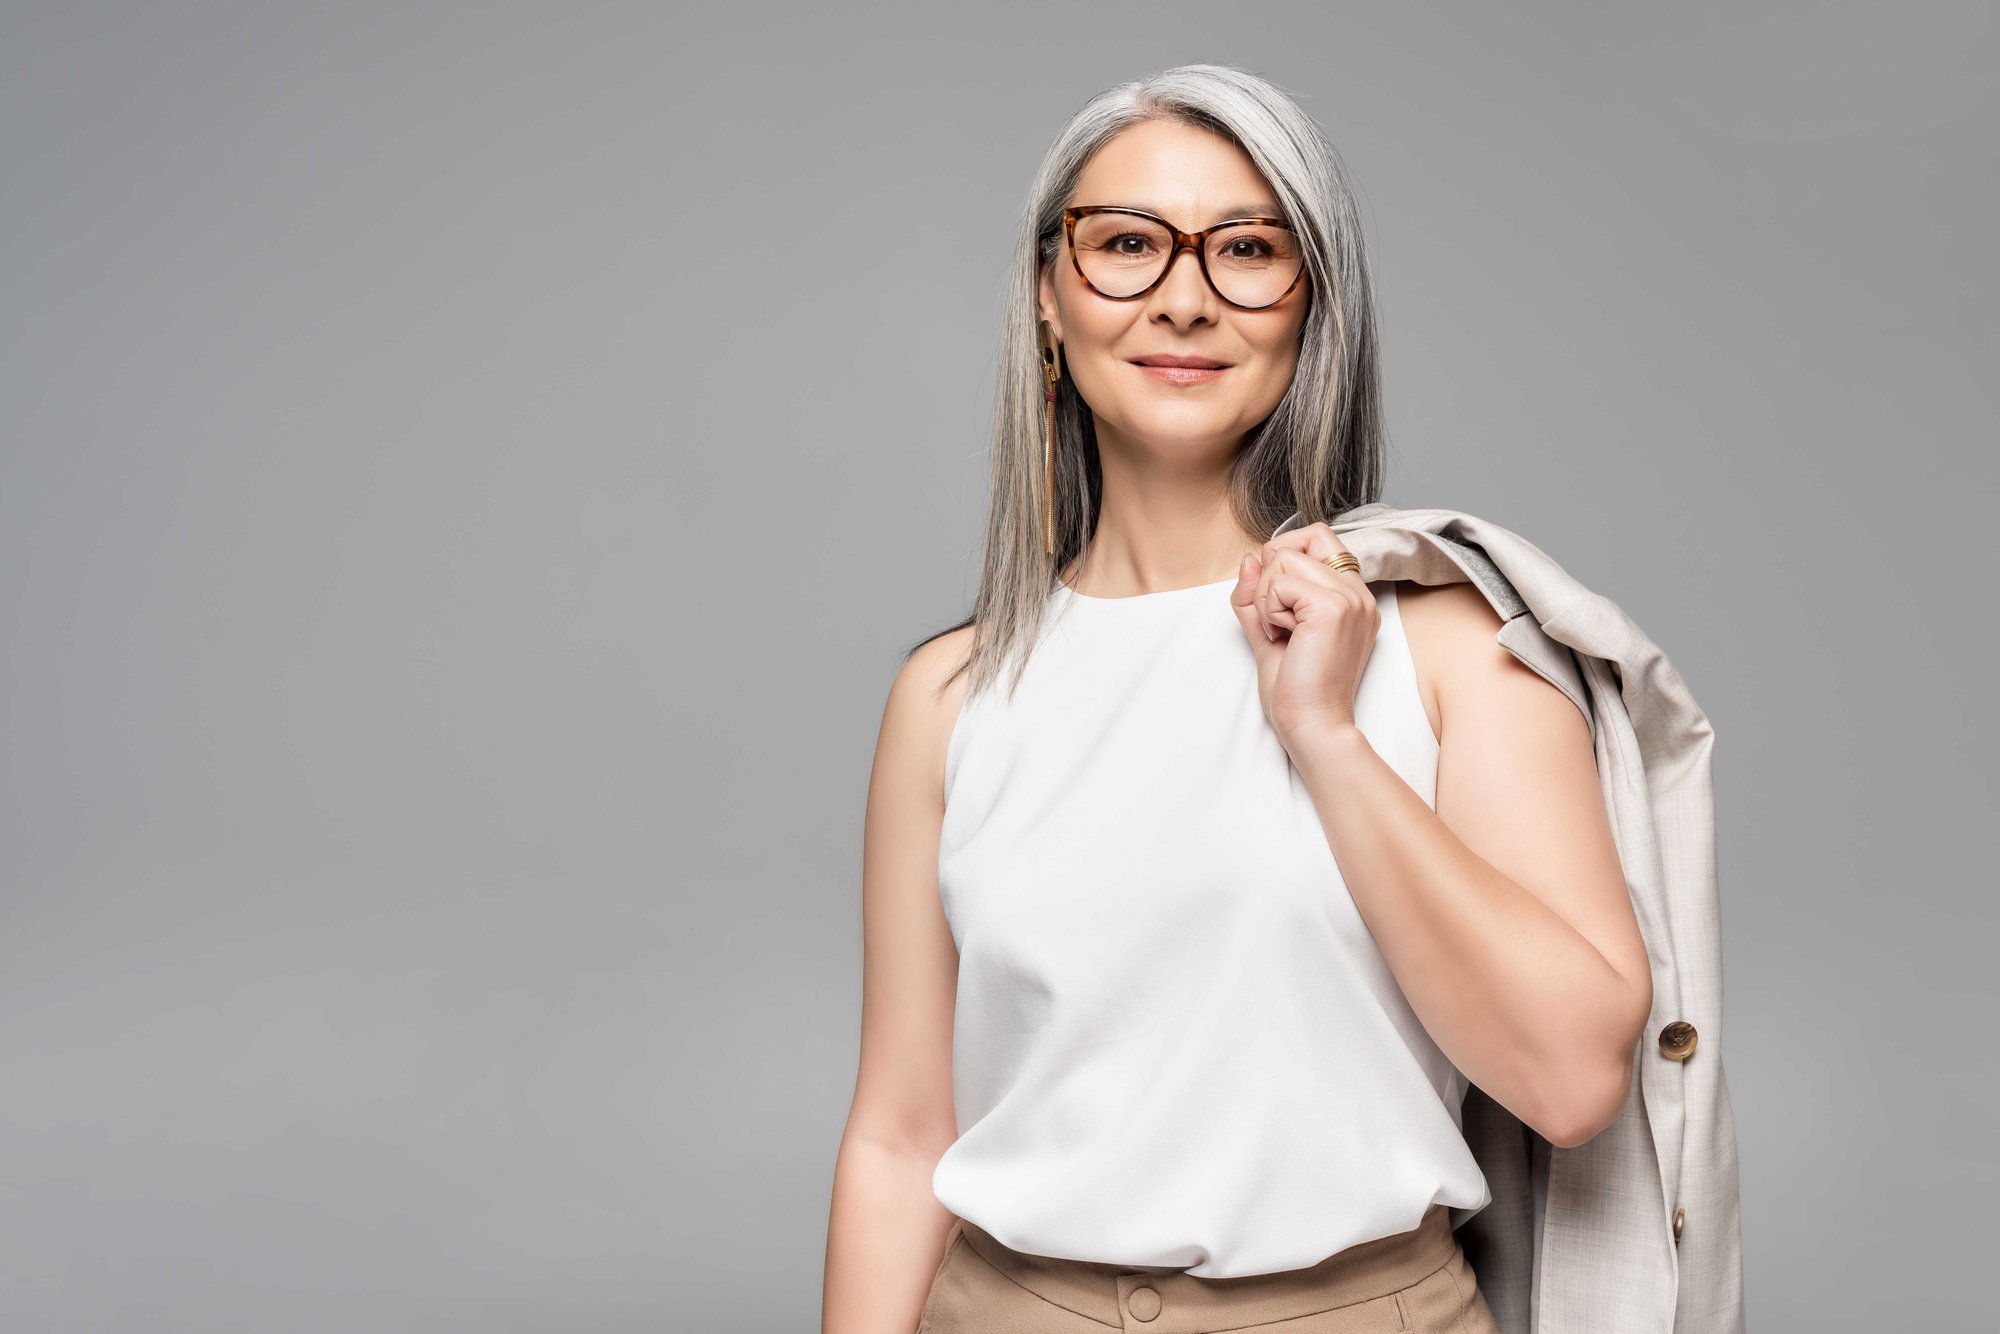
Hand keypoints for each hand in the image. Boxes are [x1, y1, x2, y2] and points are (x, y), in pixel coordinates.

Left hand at [1229, 522, 1378, 749]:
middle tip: (1278, 622)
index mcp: (1351, 596)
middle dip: (1269, 580)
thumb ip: (1257, 595)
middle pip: (1295, 543)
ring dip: (1266, 598)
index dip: (1284, 558)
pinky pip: (1279, 583)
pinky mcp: (1333, 608)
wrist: (1311, 726)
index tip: (1279, 602)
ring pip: (1282, 560)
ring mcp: (1349, 598)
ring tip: (1282, 633)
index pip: (1317, 537)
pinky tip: (1284, 637)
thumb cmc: (1296, 690)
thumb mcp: (1268, 632)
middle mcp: (1358, 592)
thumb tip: (1249, 558)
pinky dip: (1268, 610)